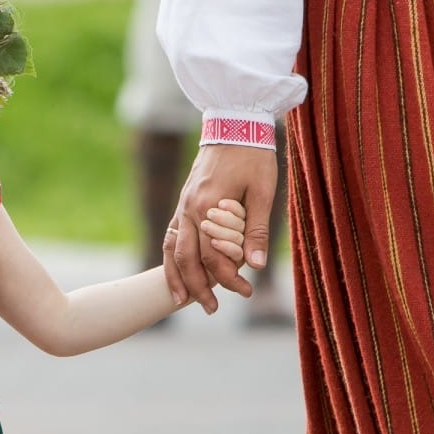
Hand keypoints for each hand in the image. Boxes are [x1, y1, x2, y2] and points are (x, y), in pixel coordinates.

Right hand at [164, 144, 276, 311]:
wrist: (234, 124)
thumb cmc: (253, 156)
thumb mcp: (263, 191)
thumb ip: (257, 228)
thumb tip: (256, 265)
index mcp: (208, 206)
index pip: (213, 254)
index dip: (228, 277)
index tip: (246, 291)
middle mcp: (189, 208)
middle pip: (186, 258)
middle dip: (197, 287)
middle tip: (211, 309)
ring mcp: (182, 205)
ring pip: (172, 248)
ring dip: (176, 276)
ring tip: (180, 300)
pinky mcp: (183, 202)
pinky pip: (171, 235)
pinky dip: (172, 257)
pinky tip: (176, 271)